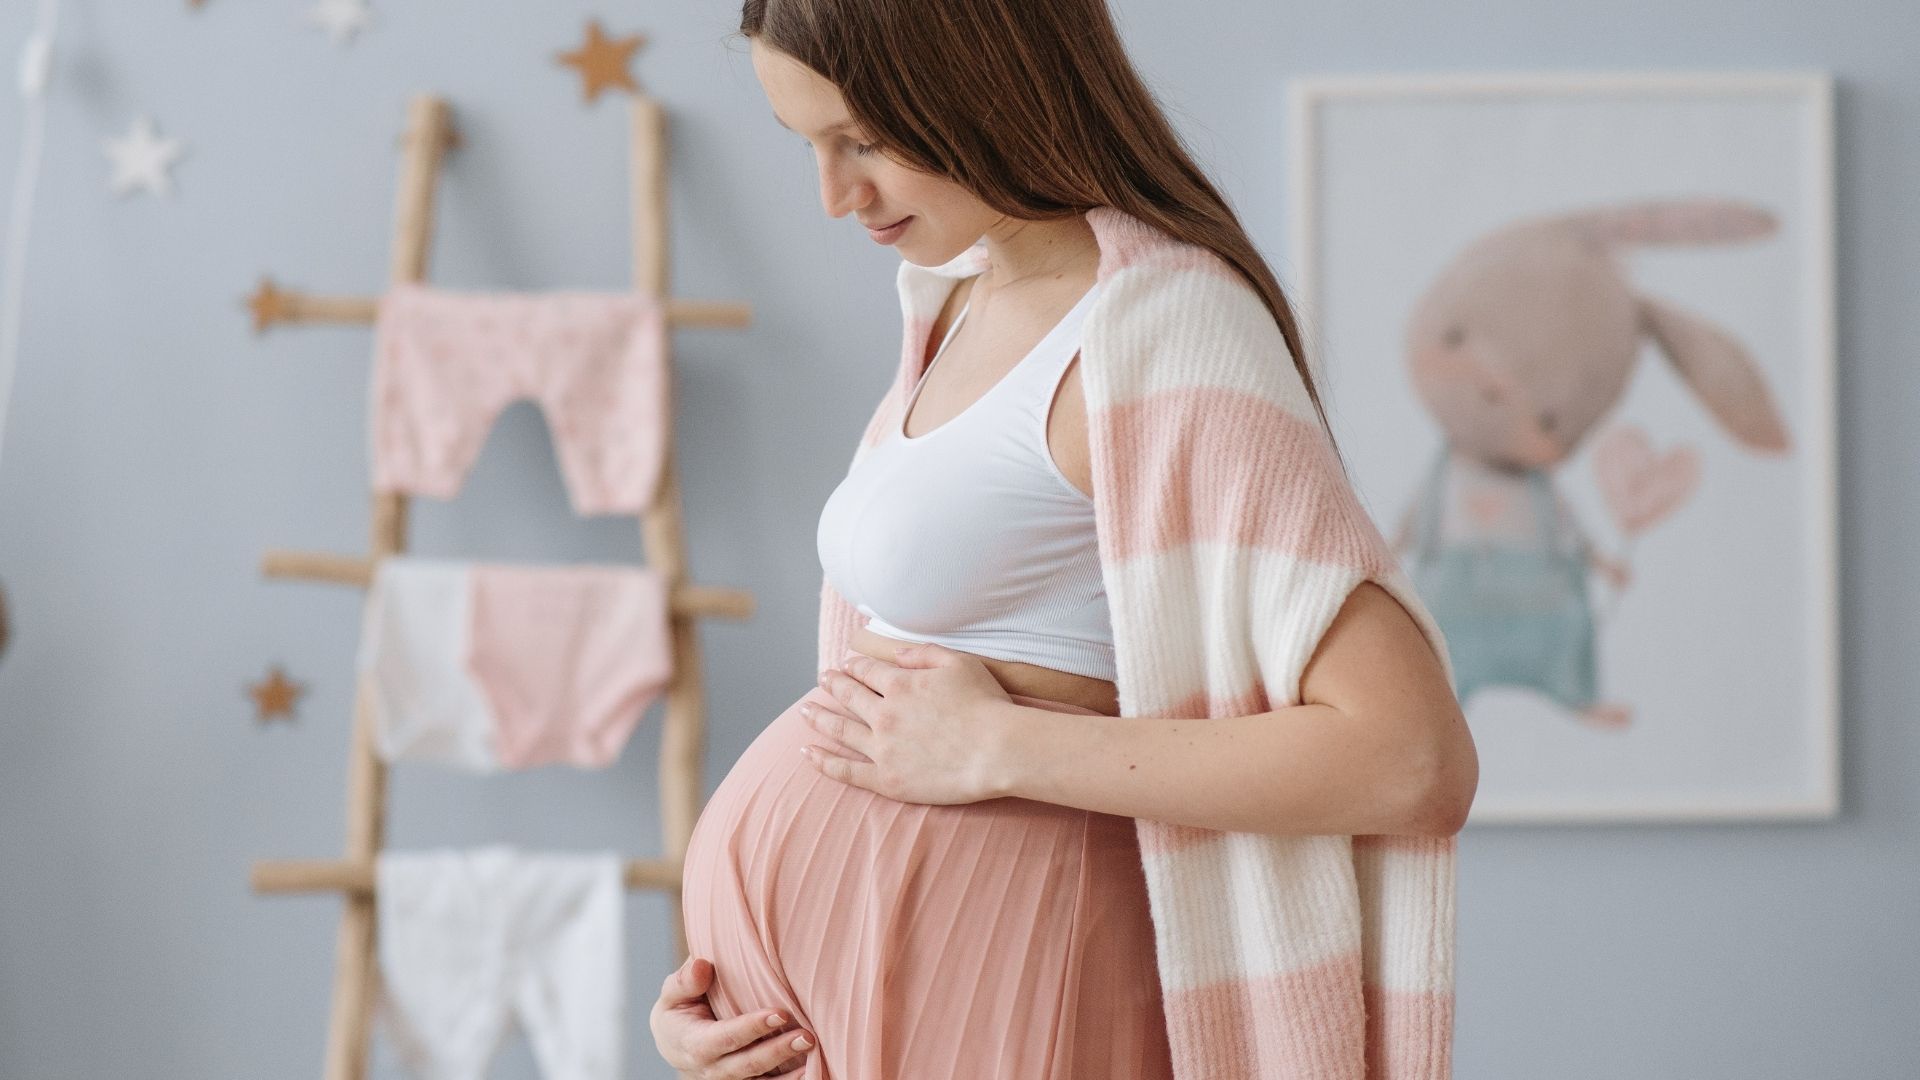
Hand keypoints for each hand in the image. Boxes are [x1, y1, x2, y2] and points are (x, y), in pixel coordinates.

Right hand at [650, 954, 814, 1077]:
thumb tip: (702, 965)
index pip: (725, 1038)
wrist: (674, 1044)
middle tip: (806, 1036)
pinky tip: (811, 1070)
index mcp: (693, 1044)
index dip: (751, 1028)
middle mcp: (711, 1069)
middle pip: (747, 1064)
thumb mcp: (672, 994)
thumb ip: (684, 982)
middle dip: (777, 1051)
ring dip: (788, 1072)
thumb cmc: (678, 1011)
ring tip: (813, 1052)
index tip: (780, 1013)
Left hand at [802, 644, 1015, 804]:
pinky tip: (807, 752)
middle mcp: (884, 713)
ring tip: (804, 710)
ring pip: (840, 729)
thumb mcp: (959, 663)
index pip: (867, 671)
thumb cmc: (986, 705)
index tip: (846, 665)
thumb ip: (924, 653)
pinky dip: (823, 761)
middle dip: (833, 684)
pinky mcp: (886, 779)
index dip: (855, 666)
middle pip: (849, 696)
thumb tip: (896, 652)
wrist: (998, 750)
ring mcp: (882, 748)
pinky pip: (846, 770)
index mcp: (900, 684)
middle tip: (822, 679)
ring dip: (819, 717)